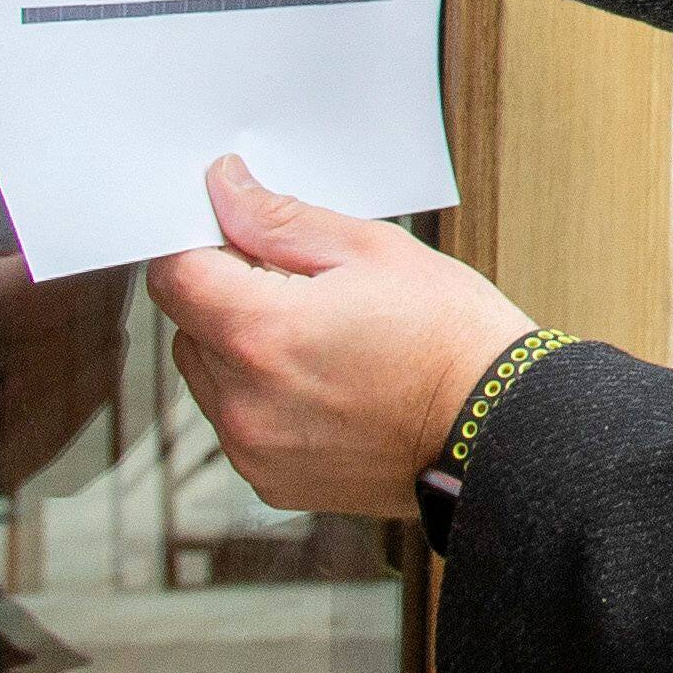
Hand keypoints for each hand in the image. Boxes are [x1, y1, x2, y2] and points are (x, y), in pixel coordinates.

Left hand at [148, 157, 539, 521]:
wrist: (498, 428)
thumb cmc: (451, 336)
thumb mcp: (373, 251)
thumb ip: (281, 221)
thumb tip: (224, 191)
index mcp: (261, 331)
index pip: (174, 274)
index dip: (201, 247)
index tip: (240, 242)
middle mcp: (243, 400)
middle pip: (188, 327)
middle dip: (230, 300)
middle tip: (306, 292)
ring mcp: (254, 449)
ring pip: (210, 379)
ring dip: (243, 354)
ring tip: (325, 345)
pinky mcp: (271, 481)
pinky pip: (240, 425)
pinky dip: (267, 401)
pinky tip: (330, 389)